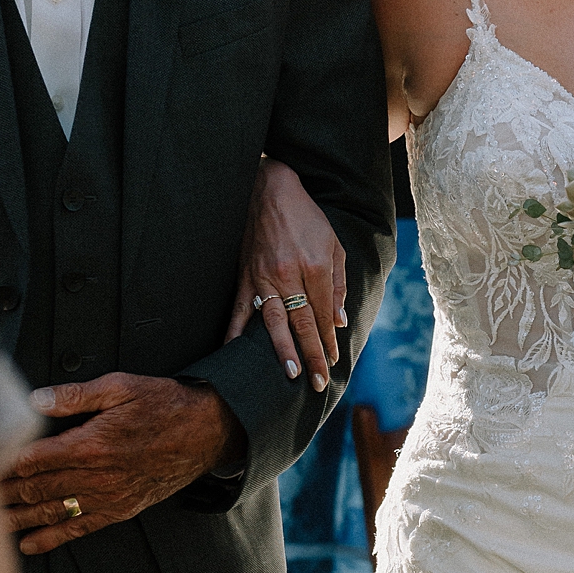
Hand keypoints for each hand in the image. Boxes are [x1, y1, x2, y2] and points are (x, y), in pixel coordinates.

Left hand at [1, 374, 240, 553]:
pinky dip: (52, 538)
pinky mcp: (119, 509)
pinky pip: (80, 528)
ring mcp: (108, 497)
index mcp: (91, 444)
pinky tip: (28, 544)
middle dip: (0, 493)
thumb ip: (75, 395)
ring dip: (17, 519)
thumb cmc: (165, 405)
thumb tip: (35, 399)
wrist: (206, 433)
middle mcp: (97, 476)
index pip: (32, 459)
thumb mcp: (121, 386)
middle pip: (36, 488)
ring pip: (51, 512)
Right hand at [225, 158, 347, 394]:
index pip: (323, 313)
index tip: (333, 361)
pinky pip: (241, 309)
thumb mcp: (334, 245)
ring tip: (291, 374)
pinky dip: (236, 332)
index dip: (329, 339)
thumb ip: (337, 285)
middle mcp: (289, 274)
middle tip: (317, 382)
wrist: (270, 190)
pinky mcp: (245, 275)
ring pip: (274, 321)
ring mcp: (264, 276)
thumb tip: (339, 321)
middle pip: (302, 323)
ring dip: (283, 351)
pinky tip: (234, 352)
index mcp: (315, 266)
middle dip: (312, 354)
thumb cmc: (307, 217)